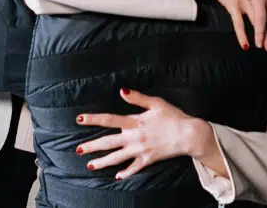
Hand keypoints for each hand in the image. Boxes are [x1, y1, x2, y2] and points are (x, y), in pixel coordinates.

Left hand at [76, 89, 215, 179]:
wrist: (188, 134)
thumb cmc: (173, 116)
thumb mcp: (156, 103)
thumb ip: (137, 98)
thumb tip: (121, 90)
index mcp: (135, 122)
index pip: (109, 119)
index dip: (93, 119)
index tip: (79, 119)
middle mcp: (134, 138)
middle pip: (108, 142)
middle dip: (92, 146)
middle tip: (78, 149)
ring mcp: (140, 150)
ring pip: (117, 158)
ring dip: (102, 162)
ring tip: (90, 165)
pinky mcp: (148, 159)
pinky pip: (134, 168)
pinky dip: (125, 173)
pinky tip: (117, 177)